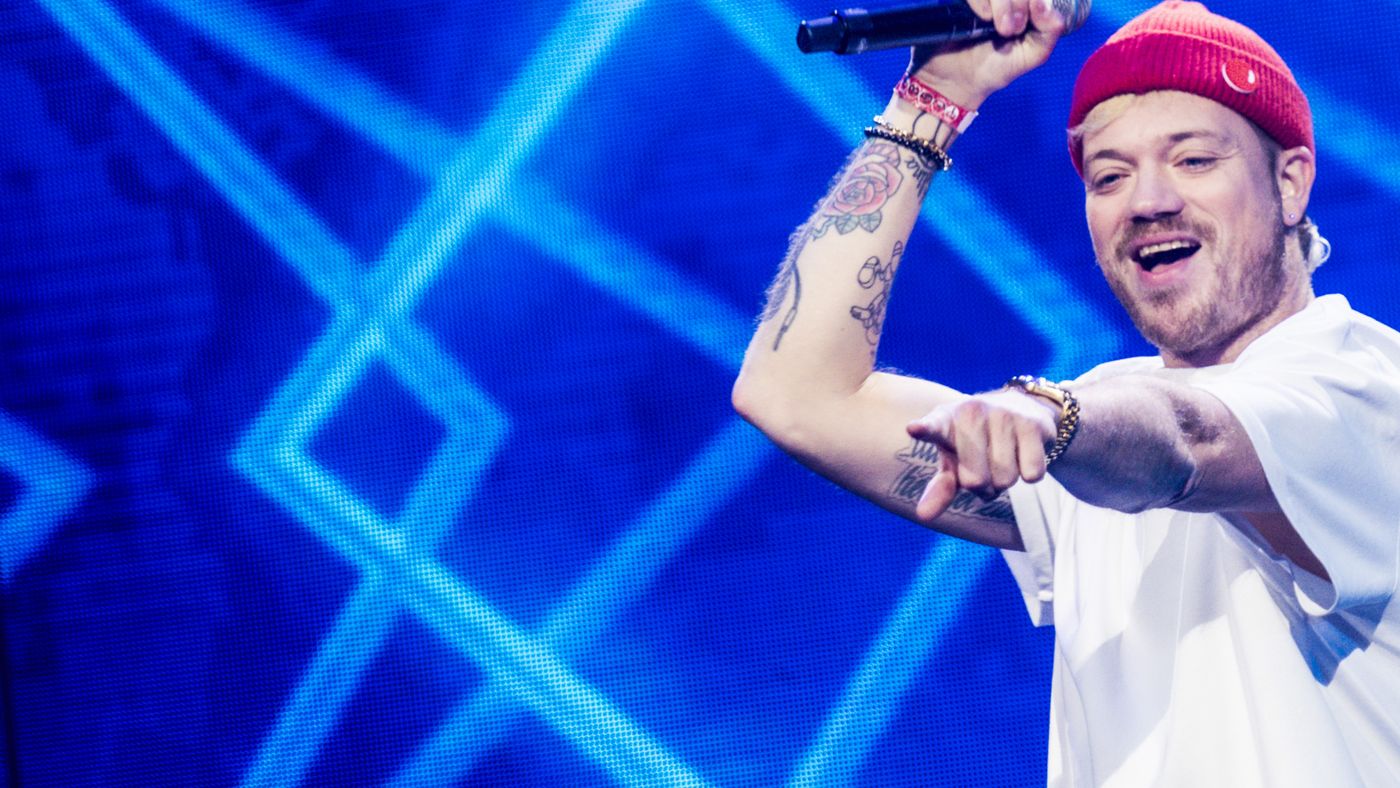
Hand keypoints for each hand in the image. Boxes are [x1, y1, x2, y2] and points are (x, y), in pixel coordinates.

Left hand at [906, 389, 1057, 519]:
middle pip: (975, 481)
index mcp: (945, 421)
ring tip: (1004, 458)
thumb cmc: (976, 443)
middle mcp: (972, 413)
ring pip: (1005, 480)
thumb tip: (923, 516)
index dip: (924, 429)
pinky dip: (1029, 473)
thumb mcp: (954, 461)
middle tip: (985, 467)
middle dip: (983, 487)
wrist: (1022, 409)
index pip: (933, 428)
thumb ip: (940, 488)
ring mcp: (1003, 415)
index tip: (914, 429)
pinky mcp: (1032, 423)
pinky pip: (1031, 474)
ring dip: (1006, 480)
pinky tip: (1024, 453)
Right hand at [908, 0, 1069, 108]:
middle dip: (1020, 5)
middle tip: (1011, 31)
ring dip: (1004, 4)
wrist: (959, 81)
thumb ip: (1050, 30)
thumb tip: (1044, 4)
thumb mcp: (1033, 54)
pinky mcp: (963, 1)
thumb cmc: (996, 68)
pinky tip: (983, 18)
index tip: (1030, 21)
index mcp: (1025, 4)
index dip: (1038, 0)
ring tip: (1000, 30)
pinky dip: (982, 1)